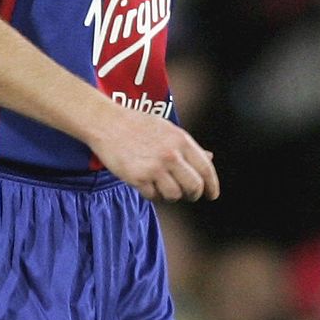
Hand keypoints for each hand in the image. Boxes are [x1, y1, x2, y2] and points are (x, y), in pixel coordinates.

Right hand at [89, 106, 219, 202]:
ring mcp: (154, 167)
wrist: (107, 122)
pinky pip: (153, 197)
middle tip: (188, 195)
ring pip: (174, 195)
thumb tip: (210, 158)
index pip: (205, 169)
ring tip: (161, 184)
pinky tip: (146, 182)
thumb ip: (188, 146)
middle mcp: (170, 154)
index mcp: (181, 140)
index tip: (212, 195)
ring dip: (170, 195)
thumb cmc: (137, 124)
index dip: (212, 186)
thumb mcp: (167, 130)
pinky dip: (152, 194)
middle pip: (194, 187)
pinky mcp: (138, 178)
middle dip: (193, 194)